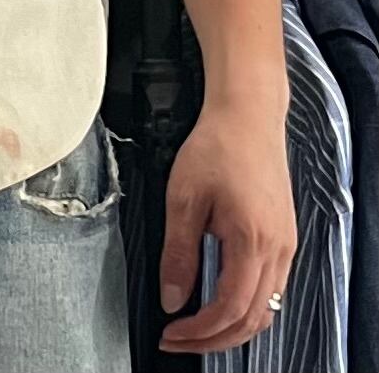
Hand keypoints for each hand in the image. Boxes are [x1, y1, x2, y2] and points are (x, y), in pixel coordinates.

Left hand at [158, 102, 295, 353]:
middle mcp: (278, 250)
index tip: (171, 333)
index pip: (230, 310)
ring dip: (231, 325)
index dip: (199, 331)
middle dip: (213, 338)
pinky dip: (246, 305)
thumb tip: (172, 298)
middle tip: (178, 339)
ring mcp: (285, 245)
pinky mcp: (283, 237)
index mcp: (253, 242)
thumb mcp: (184, 198)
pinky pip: (270, 287)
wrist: (247, 116)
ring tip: (195, 327)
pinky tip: (220, 301)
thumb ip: (178, 253)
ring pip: (266, 307)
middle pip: (253, 318)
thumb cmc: (216, 147)